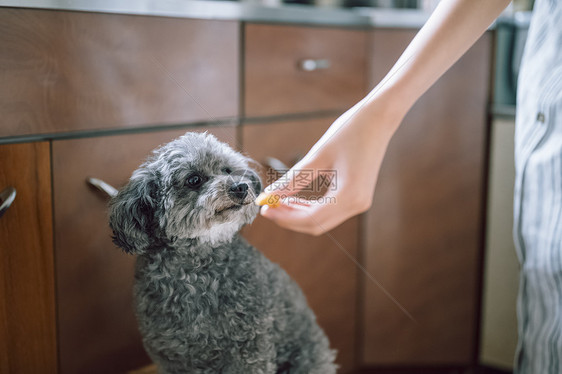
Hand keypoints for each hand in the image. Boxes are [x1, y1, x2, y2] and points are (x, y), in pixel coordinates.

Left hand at [258, 96, 402, 234]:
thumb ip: (293, 179)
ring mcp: (359, 203)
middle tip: (267, 206)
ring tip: (277, 201)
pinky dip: (310, 208)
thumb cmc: (350, 132)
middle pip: (316, 225)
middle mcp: (357, 205)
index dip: (284, 217)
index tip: (264, 208)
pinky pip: (329, 210)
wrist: (378, 119)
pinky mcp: (357, 197)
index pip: (310, 219)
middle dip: (289, 218)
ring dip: (298, 214)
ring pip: (322, 220)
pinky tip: (293, 199)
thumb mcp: (318, 156)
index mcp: (349, 196)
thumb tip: (270, 194)